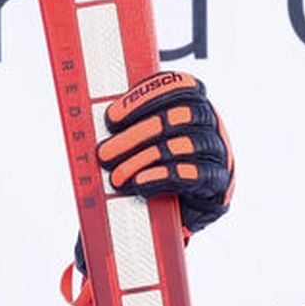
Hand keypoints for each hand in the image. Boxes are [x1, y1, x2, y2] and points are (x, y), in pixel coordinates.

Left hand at [95, 70, 231, 234]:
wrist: (172, 219)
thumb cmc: (149, 174)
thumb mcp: (136, 147)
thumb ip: (124, 129)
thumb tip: (85, 121)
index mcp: (193, 107)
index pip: (181, 86)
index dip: (146, 96)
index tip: (111, 118)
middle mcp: (211, 125)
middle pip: (181, 114)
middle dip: (137, 133)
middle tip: (103, 153)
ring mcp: (219, 153)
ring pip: (185, 144)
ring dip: (143, 159)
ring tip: (116, 177)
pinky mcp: (218, 184)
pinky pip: (193, 174)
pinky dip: (161, 177)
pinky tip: (138, 184)